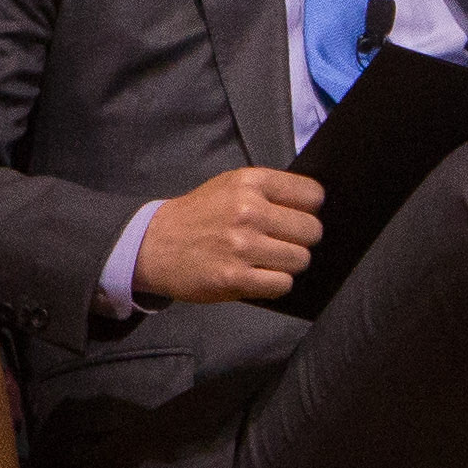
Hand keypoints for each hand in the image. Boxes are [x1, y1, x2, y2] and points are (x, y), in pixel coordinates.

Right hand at [136, 167, 324, 306]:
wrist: (154, 245)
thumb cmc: (198, 216)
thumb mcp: (230, 186)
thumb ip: (270, 191)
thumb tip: (313, 205)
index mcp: (250, 182)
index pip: (312, 195)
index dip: (310, 209)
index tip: (298, 216)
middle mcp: (248, 211)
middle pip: (311, 231)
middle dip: (301, 239)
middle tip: (282, 242)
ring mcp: (242, 246)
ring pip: (300, 260)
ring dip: (288, 264)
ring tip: (267, 260)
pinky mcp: (235, 278)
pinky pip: (282, 284)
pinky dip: (275, 284)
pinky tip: (258, 276)